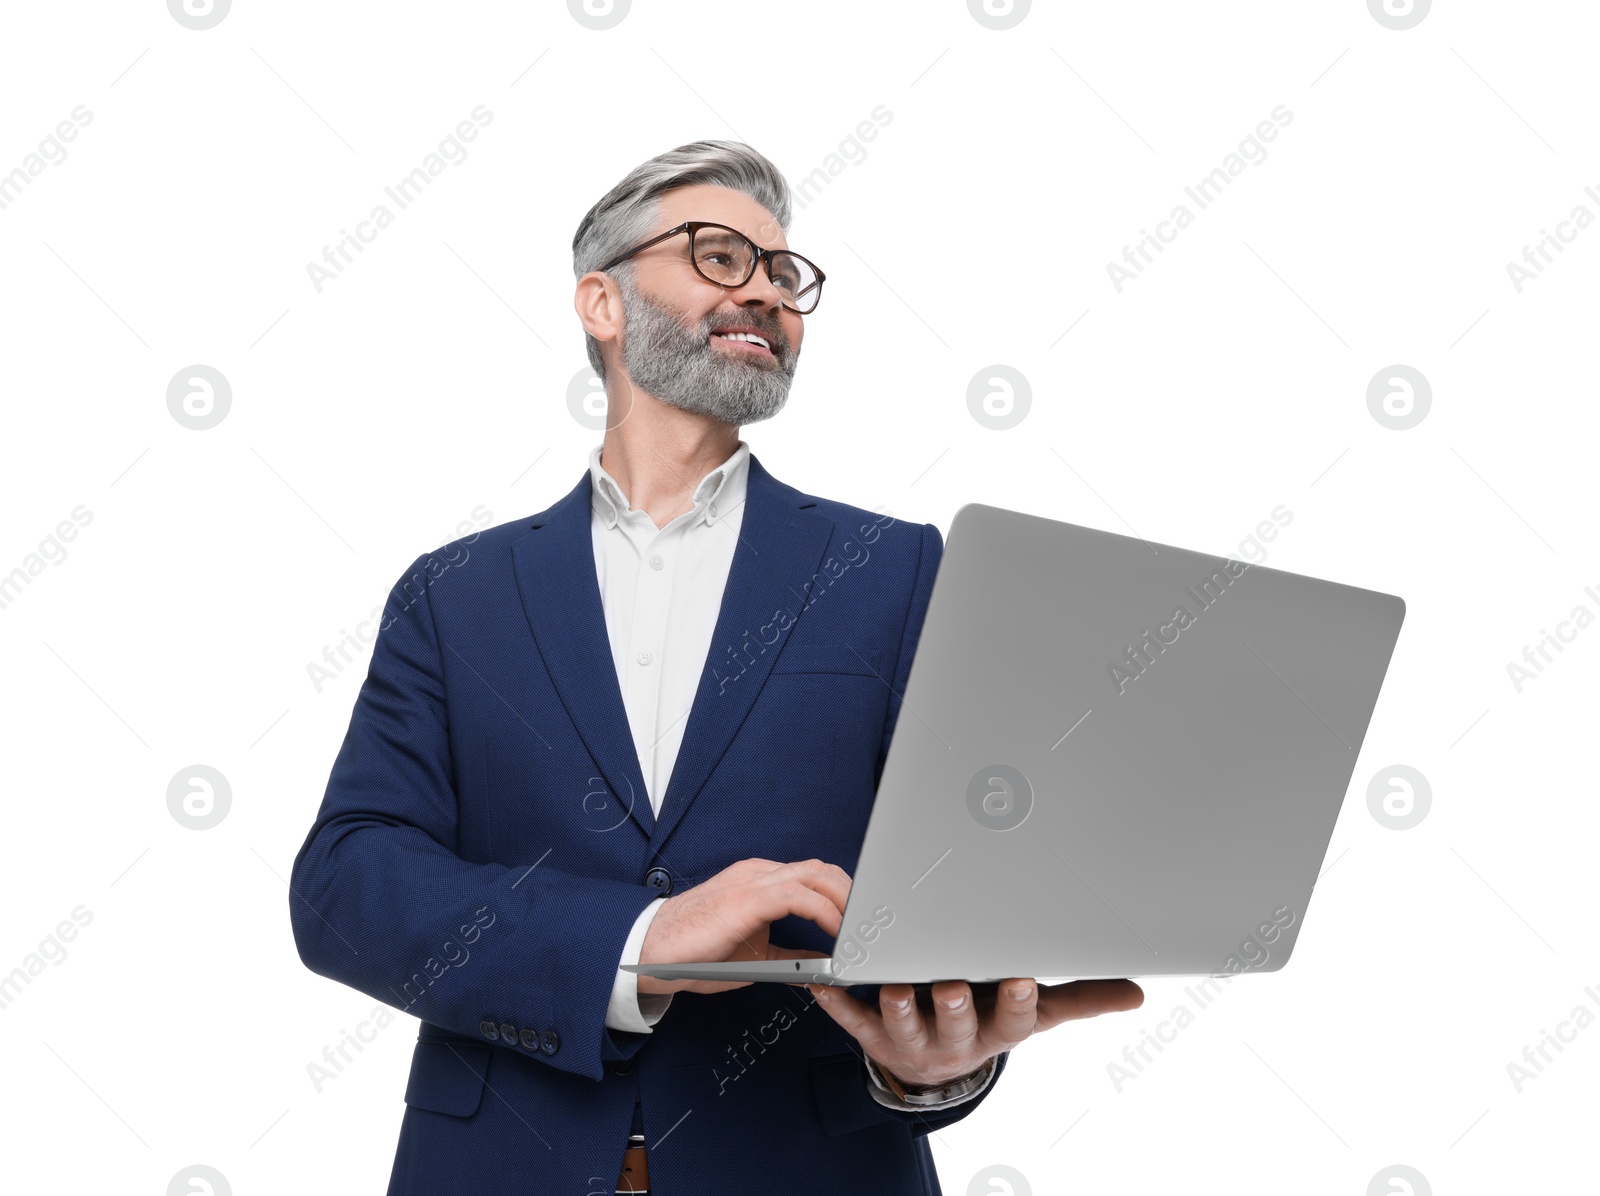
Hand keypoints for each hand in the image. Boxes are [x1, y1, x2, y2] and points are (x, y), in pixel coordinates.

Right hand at [637, 858, 845, 995]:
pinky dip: (825, 912)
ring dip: (846, 901)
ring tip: (862, 930)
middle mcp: (759, 874)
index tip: (863, 921)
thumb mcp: (755, 958)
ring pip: (816, 875)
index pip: (813, 876)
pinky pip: (799, 895)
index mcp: (759, 882)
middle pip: (822, 869)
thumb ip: (788, 956)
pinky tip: (837, 934)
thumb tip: (820, 966)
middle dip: (853, 894)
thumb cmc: (694, 956)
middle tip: (872, 926)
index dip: (843, 895)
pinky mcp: (748, 897)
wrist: (650, 954)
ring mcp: (753, 881)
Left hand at [805, 977, 1143, 1087]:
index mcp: (998, 1028)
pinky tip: (822, 983)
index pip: (1014, 1021)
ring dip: (897, 1004)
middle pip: (956, 1021)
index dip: (1017, 1002)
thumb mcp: (1037, 1011)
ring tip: (892, 983)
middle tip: (951, 981)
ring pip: (903, 1024)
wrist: (939, 1060)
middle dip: (954, 1003)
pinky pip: (851, 1020)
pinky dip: (836, 1003)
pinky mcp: (874, 1036)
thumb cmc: (992, 1016)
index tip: (1021, 978)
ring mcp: (913, 1039)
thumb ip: (1083, 997)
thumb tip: (1137, 992)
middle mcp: (957, 1038)